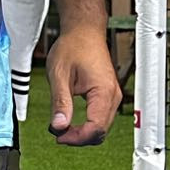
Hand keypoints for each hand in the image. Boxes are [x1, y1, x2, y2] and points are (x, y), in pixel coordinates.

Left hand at [45, 24, 120, 146]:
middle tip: (57, 132)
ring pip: (101, 127)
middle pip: (100, 132)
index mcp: (103, 92)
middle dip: (78, 137)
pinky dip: (86, 124)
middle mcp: (113, 96)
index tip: (58, 136)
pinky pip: (100, 118)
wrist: (84, 31)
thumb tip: (59, 126)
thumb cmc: (73, 47)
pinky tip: (70, 121)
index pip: (95, 128)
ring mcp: (112, 96)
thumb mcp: (59, 75)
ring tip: (61, 126)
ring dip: (82, 132)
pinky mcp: (108, 96)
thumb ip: (60, 102)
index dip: (76, 138)